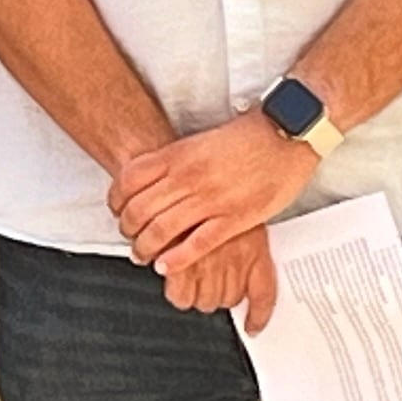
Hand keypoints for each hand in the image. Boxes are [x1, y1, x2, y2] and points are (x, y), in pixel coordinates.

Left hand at [110, 116, 314, 321]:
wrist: (286, 134)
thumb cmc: (248, 137)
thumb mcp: (199, 141)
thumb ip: (175, 161)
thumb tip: (152, 180)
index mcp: (178, 155)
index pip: (129, 180)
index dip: (115, 200)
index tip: (116, 210)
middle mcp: (189, 177)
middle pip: (140, 210)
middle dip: (128, 229)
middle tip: (129, 237)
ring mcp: (211, 199)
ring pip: (162, 230)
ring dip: (146, 248)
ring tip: (143, 255)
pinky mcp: (234, 218)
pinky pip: (196, 245)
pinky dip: (176, 260)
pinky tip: (167, 266)